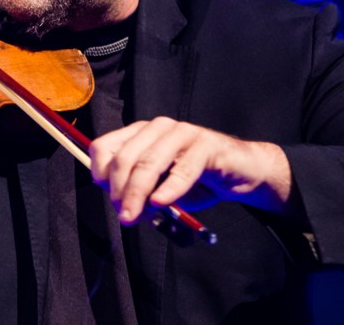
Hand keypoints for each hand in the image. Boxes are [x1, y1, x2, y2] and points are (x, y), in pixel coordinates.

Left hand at [90, 117, 293, 224]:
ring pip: (149, 162)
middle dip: (120, 190)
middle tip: (125, 216)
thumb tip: (125, 208)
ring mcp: (182, 133)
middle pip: (125, 158)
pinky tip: (162, 202)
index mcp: (140, 134)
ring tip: (136, 215)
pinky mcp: (206, 145)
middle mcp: (157, 128)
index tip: (110, 198)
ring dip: (138, 192)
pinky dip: (169, 188)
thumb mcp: (162, 189)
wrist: (242, 172)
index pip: (104, 147)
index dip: (101, 174)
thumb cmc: (198, 179)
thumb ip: (142, 193)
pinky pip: (183, 168)